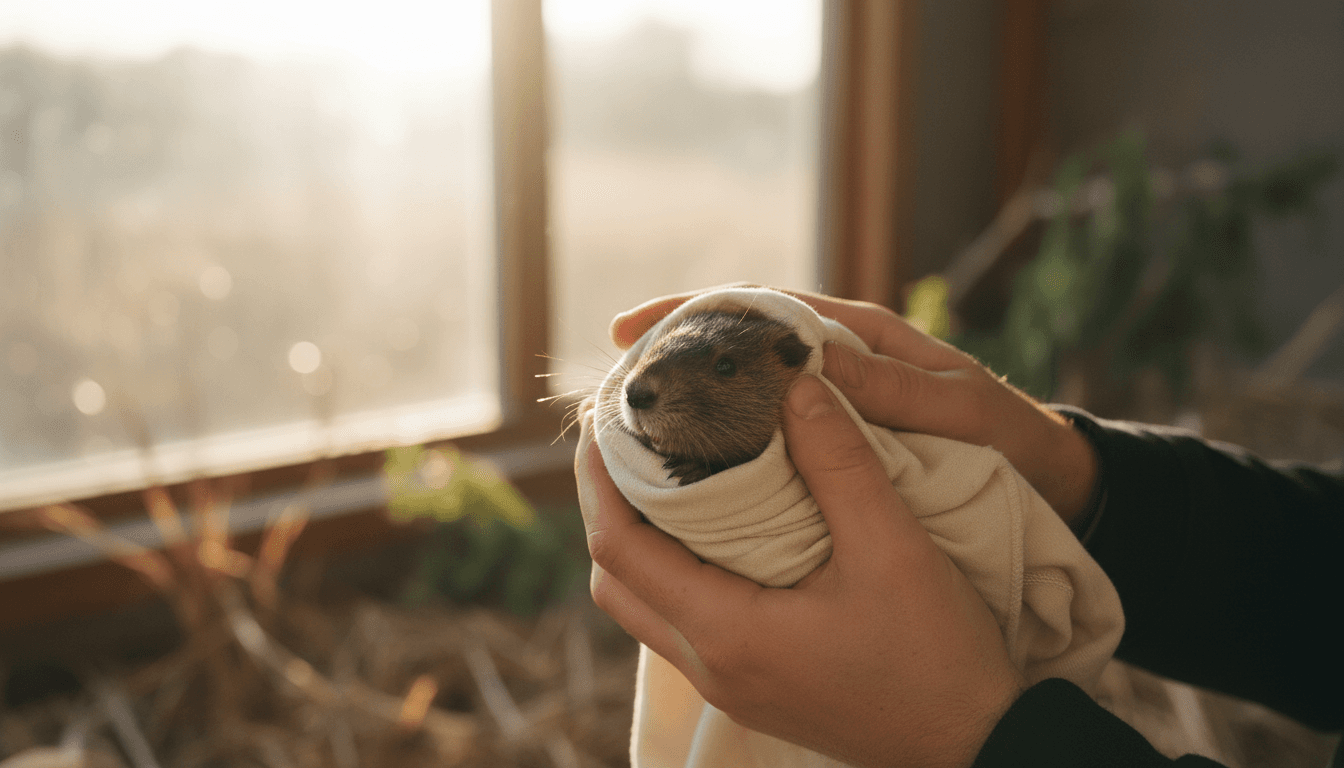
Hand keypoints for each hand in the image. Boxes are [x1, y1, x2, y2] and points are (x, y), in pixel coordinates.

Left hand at [582, 374, 1024, 767]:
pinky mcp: (753, 688)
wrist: (979, 745)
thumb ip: (839, 462)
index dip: (598, 481)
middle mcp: (713, 666)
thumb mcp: (894, 548)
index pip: (620, 550)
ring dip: (636, 542)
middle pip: (615, 582)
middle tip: (623, 438)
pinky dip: (673, 571)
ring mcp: (730, 684)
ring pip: (645, 607)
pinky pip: (682, 623)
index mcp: (729, 632)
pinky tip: (711, 530)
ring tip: (659, 473)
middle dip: (606, 506)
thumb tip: (794, 384)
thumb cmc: (939, 656)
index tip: (604, 419)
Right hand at [610, 284, 1097, 522]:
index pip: (760, 308)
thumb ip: (888, 388)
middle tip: (610, 387)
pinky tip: (691, 478)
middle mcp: (838, 365)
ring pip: (744, 397)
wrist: (1058, 486)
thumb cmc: (1015, 444)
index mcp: (862, 338)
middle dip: (671, 359)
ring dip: (690, 407)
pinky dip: (726, 451)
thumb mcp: (958, 412)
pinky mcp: (840, 449)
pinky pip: (769, 442)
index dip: (691, 314)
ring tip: (631, 433)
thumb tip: (799, 364)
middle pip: (736, 349)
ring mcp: (835, 407)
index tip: (630, 330)